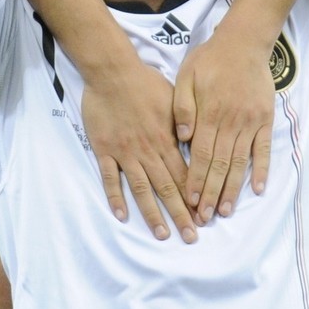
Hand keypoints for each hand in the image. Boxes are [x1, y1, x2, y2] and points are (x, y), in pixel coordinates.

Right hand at [81, 56, 197, 243]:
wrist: (113, 71)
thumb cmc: (145, 81)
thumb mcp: (173, 98)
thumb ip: (183, 123)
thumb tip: (196, 143)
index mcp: (165, 139)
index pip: (183, 175)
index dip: (194, 197)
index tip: (204, 217)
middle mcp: (147, 150)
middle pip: (166, 188)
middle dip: (180, 214)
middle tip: (191, 237)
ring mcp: (125, 152)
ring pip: (140, 189)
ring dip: (152, 214)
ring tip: (162, 234)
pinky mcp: (104, 150)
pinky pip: (110, 179)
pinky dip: (115, 198)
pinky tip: (122, 215)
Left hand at [174, 30, 273, 221]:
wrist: (244, 42)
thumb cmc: (210, 58)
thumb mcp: (186, 75)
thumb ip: (182, 106)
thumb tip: (181, 136)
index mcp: (209, 113)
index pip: (200, 155)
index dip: (195, 180)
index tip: (190, 202)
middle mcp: (230, 122)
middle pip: (219, 164)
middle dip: (211, 193)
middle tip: (205, 217)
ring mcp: (250, 122)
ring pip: (240, 162)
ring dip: (233, 188)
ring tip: (225, 210)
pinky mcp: (265, 119)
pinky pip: (263, 149)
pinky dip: (261, 170)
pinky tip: (258, 189)